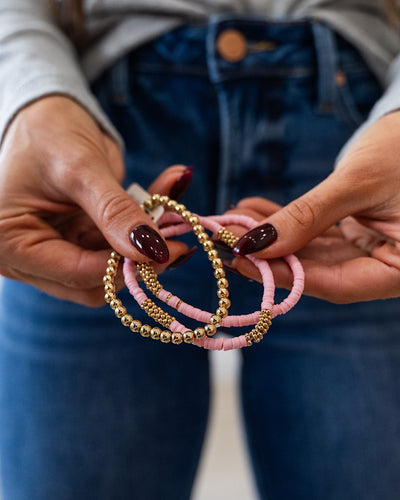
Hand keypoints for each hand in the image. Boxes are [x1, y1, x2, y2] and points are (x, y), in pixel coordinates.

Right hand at [0, 96, 190, 305]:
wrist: (45, 111)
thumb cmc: (46, 131)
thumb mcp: (79, 168)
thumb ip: (114, 212)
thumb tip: (153, 252)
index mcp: (11, 244)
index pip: (77, 274)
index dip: (127, 266)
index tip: (171, 249)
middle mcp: (29, 257)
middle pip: (95, 280)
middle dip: (138, 259)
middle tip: (176, 234)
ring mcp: (55, 250)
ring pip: (110, 265)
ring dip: (146, 243)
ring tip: (174, 208)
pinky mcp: (77, 240)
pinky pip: (115, 245)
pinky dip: (141, 227)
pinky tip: (163, 199)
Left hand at [227, 112, 399, 302]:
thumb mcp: (357, 183)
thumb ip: (308, 216)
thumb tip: (254, 244)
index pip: (336, 285)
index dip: (285, 277)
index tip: (242, 261)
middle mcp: (386, 266)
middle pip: (318, 273)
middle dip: (269, 256)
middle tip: (226, 240)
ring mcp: (368, 250)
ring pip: (310, 253)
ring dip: (270, 238)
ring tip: (231, 222)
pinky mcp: (354, 234)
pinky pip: (313, 234)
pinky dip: (284, 222)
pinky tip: (251, 211)